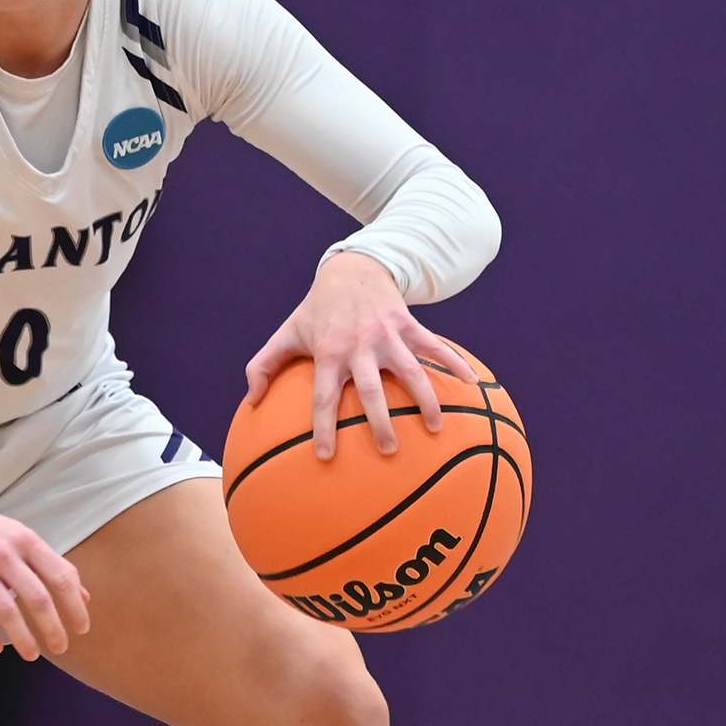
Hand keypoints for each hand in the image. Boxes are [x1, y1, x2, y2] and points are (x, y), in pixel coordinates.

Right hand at [0, 506, 88, 659]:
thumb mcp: (23, 539)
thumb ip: (52, 565)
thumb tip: (84, 596)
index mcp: (26, 541)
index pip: (60, 577)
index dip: (74, 606)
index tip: (81, 628)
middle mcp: (3, 553)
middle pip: (37, 597)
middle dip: (52, 628)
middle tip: (60, 647)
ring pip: (5, 610)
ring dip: (23, 638)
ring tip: (31, 655)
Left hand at [242, 251, 476, 458]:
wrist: (351, 269)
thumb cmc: (316, 310)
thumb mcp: (286, 333)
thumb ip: (263, 366)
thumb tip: (251, 401)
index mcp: (328, 353)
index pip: (324, 397)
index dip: (324, 426)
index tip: (327, 456)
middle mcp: (358, 347)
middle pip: (371, 391)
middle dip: (379, 422)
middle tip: (389, 450)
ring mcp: (387, 336)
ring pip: (410, 371)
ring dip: (425, 400)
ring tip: (436, 428)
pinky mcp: (409, 326)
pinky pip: (435, 347)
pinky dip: (455, 364)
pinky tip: (474, 385)